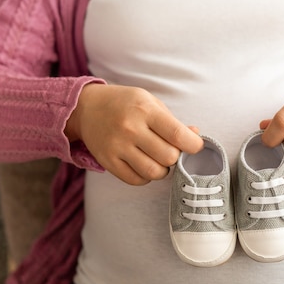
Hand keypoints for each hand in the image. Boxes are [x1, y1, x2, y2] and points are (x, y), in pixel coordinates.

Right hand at [65, 83, 203, 184]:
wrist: (87, 108)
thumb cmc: (126, 104)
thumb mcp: (150, 103)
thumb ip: (173, 122)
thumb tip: (196, 137)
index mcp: (145, 110)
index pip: (178, 135)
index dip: (194, 145)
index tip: (195, 146)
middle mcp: (130, 128)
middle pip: (168, 157)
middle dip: (176, 157)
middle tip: (170, 150)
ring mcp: (117, 146)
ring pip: (154, 172)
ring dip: (162, 170)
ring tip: (158, 160)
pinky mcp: (107, 161)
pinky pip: (136, 180)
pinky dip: (146, 176)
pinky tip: (143, 164)